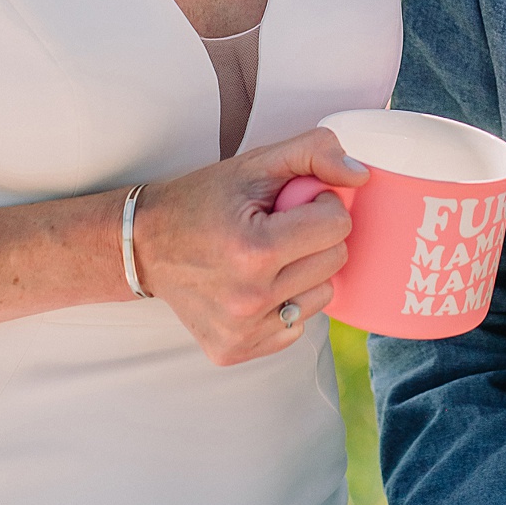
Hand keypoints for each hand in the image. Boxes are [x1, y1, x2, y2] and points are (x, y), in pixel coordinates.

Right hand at [132, 128, 366, 365]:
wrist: (144, 246)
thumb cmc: (203, 201)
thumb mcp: (254, 164)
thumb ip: (313, 152)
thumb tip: (360, 175)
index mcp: (254, 250)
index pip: (337, 224)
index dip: (320, 204)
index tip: (291, 203)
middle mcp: (249, 299)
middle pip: (334, 261)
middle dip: (315, 237)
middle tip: (278, 227)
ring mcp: (242, 331)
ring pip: (321, 296)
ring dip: (304, 273)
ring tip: (265, 257)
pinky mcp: (235, 352)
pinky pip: (295, 327)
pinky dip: (285, 304)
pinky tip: (254, 286)